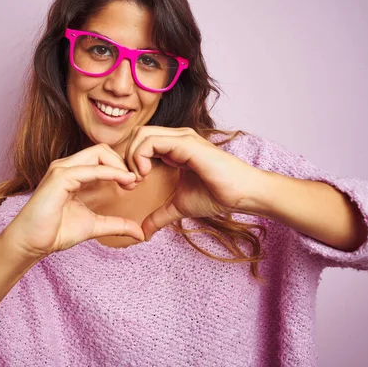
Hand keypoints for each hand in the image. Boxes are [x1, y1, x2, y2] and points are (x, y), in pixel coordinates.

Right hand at [4, 144, 144, 257]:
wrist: (32, 243)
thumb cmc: (56, 232)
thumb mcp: (95, 225)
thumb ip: (116, 224)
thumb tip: (140, 233)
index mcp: (74, 173)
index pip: (102, 157)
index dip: (121, 167)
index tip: (134, 184)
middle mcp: (67, 166)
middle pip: (103, 149)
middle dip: (123, 162)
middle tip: (135, 182)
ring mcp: (62, 169)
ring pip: (98, 153)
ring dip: (119, 166)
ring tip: (131, 182)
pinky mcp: (60, 177)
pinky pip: (91, 169)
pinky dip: (111, 173)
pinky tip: (123, 182)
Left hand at [125, 126, 264, 235]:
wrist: (241, 194)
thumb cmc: (217, 196)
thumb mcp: (179, 207)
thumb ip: (159, 216)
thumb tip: (143, 233)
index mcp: (174, 148)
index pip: (141, 141)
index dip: (129, 161)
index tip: (132, 185)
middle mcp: (176, 138)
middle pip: (137, 134)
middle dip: (126, 156)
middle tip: (131, 181)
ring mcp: (181, 138)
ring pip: (141, 134)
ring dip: (131, 157)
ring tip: (138, 179)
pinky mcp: (185, 143)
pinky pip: (152, 141)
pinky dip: (140, 156)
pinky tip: (145, 175)